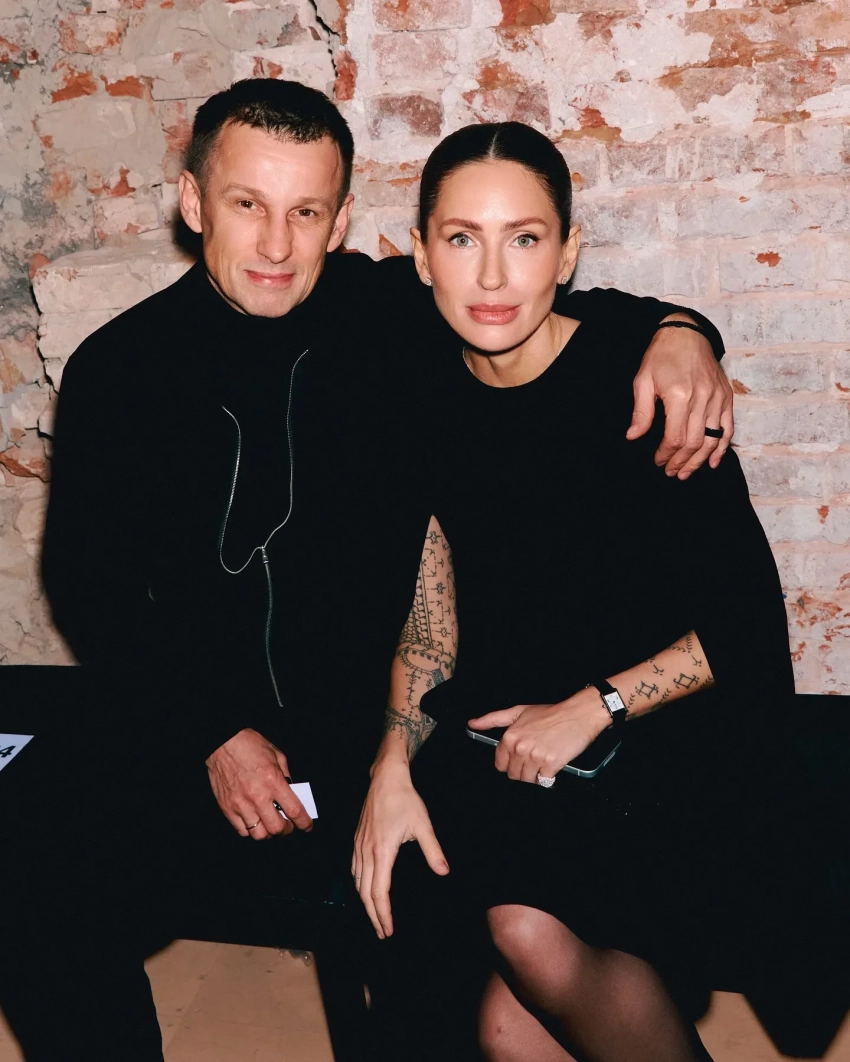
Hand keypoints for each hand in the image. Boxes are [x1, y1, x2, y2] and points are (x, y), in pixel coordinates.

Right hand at [206, 728, 312, 838]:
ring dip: (268, 832)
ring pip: (259, 834)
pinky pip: (242, 830)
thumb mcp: (277, 755)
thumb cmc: (250, 745)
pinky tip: (254, 820)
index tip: (307, 826)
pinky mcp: (227, 808)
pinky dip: (251, 830)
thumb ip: (286, 776)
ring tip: (270, 824)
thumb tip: (292, 793)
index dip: (304, 823)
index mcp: (273, 781)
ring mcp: (241, 804)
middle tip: (287, 825)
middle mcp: (257, 796)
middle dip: (286, 830)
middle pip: (277, 828)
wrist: (222, 742)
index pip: (294, 811)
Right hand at [352, 757, 448, 937]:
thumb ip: (433, 850)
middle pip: (365, 893)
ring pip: (357, 882)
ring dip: (365, 903)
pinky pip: (354, 869)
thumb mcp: (423, 825)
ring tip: (375, 917)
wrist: (386, 778)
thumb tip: (444, 872)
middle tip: (382, 933)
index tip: (388, 930)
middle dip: (373, 915)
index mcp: (382, 852)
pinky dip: (359, 885)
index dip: (383, 914)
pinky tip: (364, 889)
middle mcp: (367, 852)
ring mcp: (359, 845)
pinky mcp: (357, 839)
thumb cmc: (405, 799)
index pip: (379, 892)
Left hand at [468, 689, 609, 783]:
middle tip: (535, 759)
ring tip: (543, 762)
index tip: (520, 760)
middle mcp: (520, 748)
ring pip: (527, 780)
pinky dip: (548, 777)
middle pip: (514, 775)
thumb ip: (493, 719)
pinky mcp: (551, 764)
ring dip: (535, 775)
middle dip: (523, 770)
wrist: (578, 714)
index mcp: (510, 737)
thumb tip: (472, 724)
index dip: (510, 764)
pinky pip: (543, 781)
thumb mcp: (519, 711)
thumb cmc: (551, 713)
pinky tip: (552, 766)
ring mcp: (535, 757)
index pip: (500, 765)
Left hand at [628, 317, 733, 479]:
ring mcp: (717, 397)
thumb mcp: (643, 381)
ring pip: (712, 439)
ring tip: (687, 472)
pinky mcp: (726, 395)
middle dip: (682, 461)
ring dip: (700, 460)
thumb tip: (633, 436)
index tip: (658, 461)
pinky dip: (722, 447)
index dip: (666, 454)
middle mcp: (702, 398)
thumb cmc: (661, 356)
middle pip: (695, 442)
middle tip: (671, 472)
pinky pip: (728, 427)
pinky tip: (713, 461)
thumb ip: (641, 412)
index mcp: (680, 395)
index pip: (675, 437)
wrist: (686, 332)